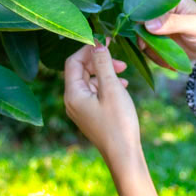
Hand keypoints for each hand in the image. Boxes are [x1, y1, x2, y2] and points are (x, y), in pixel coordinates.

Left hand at [63, 37, 140, 164]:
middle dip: (99, 61)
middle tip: (120, 61)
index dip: (88, 48)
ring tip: (124, 73)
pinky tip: (122, 86)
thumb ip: (103, 64)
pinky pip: (94, 93)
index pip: (73, 62)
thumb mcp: (112, 89)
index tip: (106, 40)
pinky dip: (106, 85)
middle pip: (80, 70)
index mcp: (72, 93)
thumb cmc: (118, 122)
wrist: (123, 155)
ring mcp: (80, 109)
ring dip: (105, 73)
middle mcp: (72, 101)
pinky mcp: (90, 115)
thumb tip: (97, 43)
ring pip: (89, 81)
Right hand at [136, 0, 195, 69]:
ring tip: (167, 61)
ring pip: (141, 37)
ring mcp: (157, 25)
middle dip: (145, 39)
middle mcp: (160, 10)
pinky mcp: (156, 39)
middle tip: (153, 50)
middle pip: (139, 21)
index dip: (141, 17)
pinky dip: (155, 58)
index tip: (147, 32)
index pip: (147, 3)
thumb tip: (148, 24)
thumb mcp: (194, 25)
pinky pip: (147, 48)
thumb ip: (173, 22)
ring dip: (151, 51)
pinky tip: (169, 64)